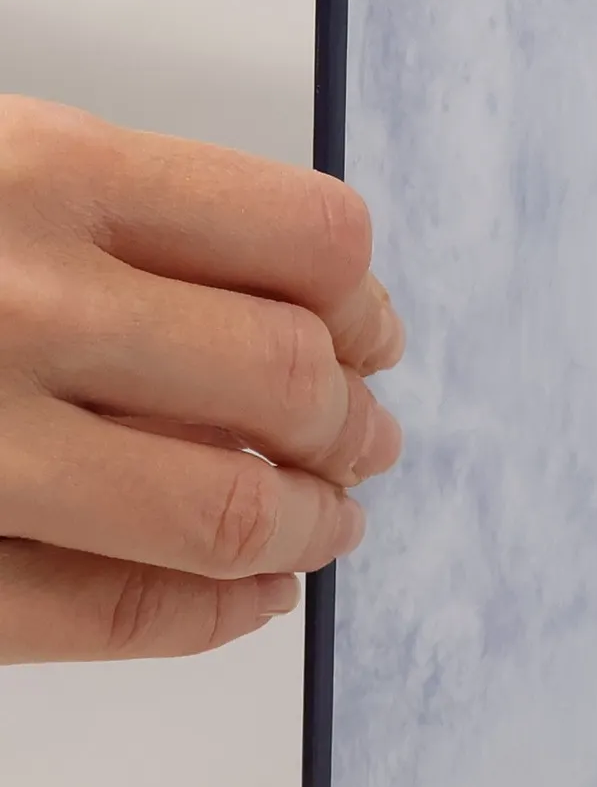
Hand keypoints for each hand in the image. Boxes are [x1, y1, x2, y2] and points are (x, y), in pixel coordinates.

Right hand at [0, 98, 404, 661]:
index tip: (371, 335)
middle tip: (364, 443)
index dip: (363, 306)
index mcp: (42, 173)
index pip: (305, 240)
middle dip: (351, 426)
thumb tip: (289, 296)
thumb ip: (102, 213)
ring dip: (310, 526)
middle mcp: (23, 299)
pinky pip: (115, 610)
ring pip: (234, 510)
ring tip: (325, 524)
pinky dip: (216, 613)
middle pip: (291, 378)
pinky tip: (249, 597)